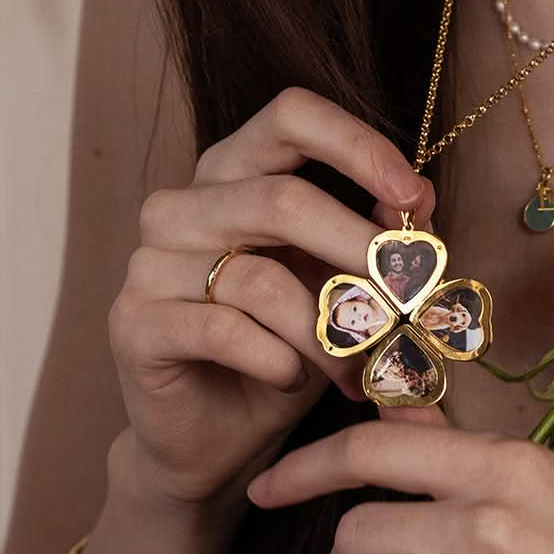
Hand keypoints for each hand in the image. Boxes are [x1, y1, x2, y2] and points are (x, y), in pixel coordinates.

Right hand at [106, 85, 435, 510]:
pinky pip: (221, 329)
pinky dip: (276, 359)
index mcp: (233, 174)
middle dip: (360, 254)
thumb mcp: (341, 289)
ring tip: (359, 369)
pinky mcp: (134, 322)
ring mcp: (149, 262)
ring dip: (327, 333)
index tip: (411, 195)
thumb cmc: (285, 351)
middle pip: (281, 200)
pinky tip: (293, 378)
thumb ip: (374, 237)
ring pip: (259, 280)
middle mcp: (182, 206)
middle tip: (409, 302)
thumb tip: (420, 197)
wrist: (215, 437)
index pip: (289, 116)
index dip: (356, 145)